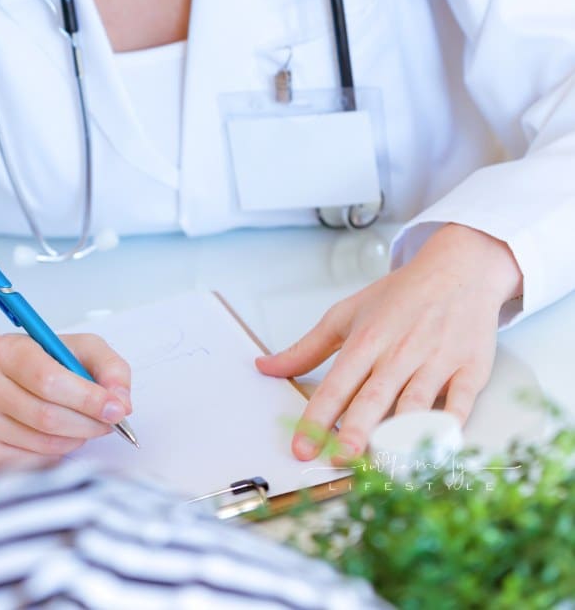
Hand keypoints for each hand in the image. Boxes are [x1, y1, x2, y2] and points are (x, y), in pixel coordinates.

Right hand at [0, 331, 131, 467]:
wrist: (0, 374)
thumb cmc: (44, 360)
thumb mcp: (81, 348)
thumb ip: (109, 368)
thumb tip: (121, 403)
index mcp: (7, 349)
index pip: (47, 379)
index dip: (86, 398)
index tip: (115, 409)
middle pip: (46, 416)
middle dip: (88, 423)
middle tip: (109, 422)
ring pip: (42, 443)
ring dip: (76, 439)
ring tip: (86, 425)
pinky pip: (31, 463)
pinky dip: (57, 454)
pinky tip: (62, 436)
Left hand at [256, 224, 521, 462]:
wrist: (457, 269)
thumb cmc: (401, 296)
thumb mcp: (347, 314)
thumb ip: (307, 348)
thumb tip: (265, 367)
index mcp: (367, 339)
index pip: (337, 383)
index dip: (318, 416)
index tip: (302, 446)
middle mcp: (400, 352)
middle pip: (375, 396)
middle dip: (358, 430)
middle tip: (341, 460)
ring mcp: (437, 360)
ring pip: (416, 404)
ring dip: (401, 435)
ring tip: (385, 465)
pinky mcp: (470, 368)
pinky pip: (461, 401)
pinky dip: (451, 424)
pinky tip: (438, 445)